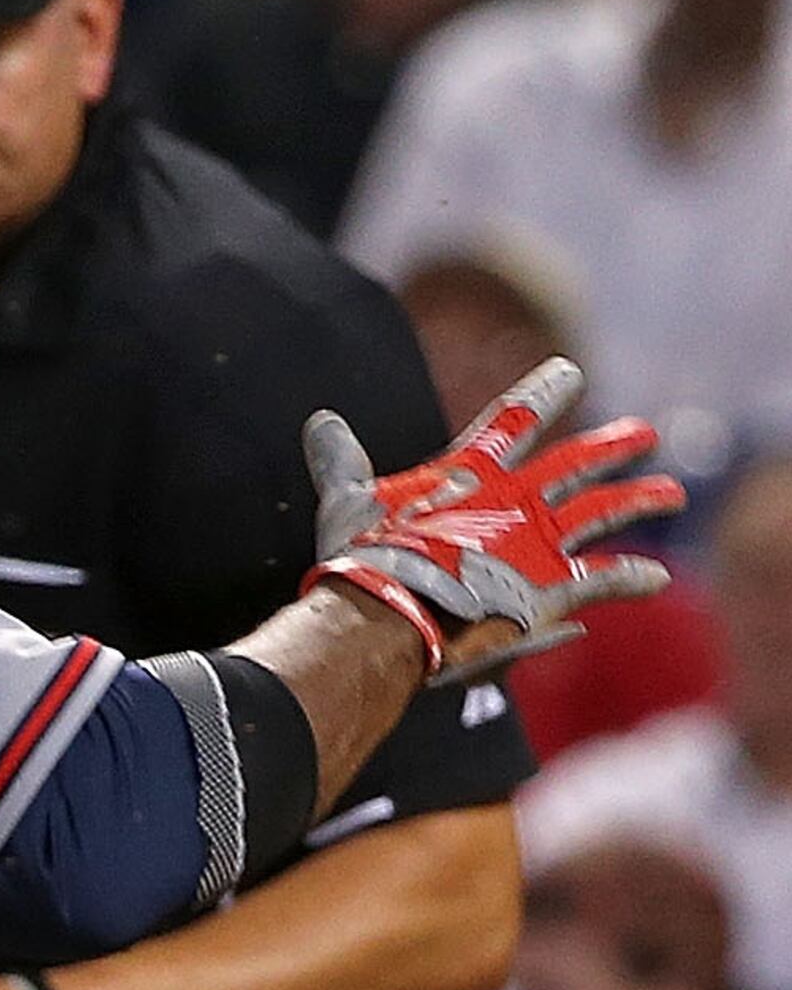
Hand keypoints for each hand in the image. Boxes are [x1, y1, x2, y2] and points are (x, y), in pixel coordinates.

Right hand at [305, 358, 681, 677]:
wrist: (386, 617)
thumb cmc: (361, 562)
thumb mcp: (345, 503)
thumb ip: (340, 461)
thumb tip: (320, 421)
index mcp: (468, 475)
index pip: (513, 420)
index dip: (542, 394)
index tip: (570, 372)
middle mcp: (514, 501)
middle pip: (577, 463)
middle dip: (612, 446)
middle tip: (643, 432)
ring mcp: (538, 544)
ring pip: (604, 511)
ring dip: (640, 499)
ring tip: (671, 493)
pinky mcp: (553, 589)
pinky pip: (604, 579)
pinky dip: (631, 577)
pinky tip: (658, 576)